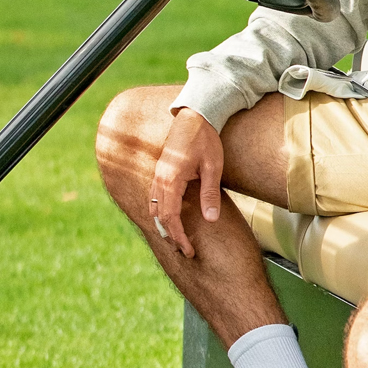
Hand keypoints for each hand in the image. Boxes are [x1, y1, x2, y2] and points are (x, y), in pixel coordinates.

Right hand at [150, 108, 224, 257]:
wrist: (194, 115)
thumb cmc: (205, 139)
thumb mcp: (213, 167)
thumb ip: (210, 193)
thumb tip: (210, 220)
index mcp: (171, 179)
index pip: (170, 216)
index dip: (178, 236)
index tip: (188, 250)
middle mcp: (159, 178)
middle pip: (160, 216)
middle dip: (171, 236)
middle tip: (185, 251)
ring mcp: (157, 174)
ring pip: (154, 208)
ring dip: (164, 225)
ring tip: (178, 239)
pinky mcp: (160, 171)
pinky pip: (154, 197)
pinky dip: (160, 212)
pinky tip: (170, 218)